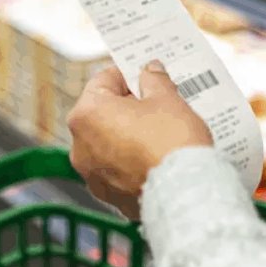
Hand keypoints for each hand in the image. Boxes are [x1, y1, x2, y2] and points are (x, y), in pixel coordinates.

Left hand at [68, 61, 213, 219]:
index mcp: (87, 114)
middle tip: (157, 104)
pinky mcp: (108, 195)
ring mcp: (91, 174)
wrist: (185, 194)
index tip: (145, 75)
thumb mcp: (167, 100)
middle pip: (102, 113)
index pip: (103, 80)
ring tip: (159, 132)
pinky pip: (116, 169)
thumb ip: (154, 80)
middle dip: (128, 106)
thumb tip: (150, 71)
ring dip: (128, 134)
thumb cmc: (172, 145)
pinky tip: (155, 157)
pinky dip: (131, 162)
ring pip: (108, 143)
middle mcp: (80, 145)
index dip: (128, 74)